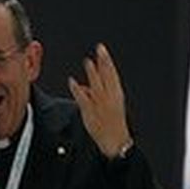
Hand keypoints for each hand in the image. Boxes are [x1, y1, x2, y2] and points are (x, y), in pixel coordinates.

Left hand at [67, 43, 132, 157]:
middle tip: (99, 48)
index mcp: (117, 95)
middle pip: (106, 76)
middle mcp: (110, 98)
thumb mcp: (109, 105)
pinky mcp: (90, 112)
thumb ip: (96, 95)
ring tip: (87, 61)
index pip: (112, 74)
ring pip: (96, 85)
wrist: (114, 140)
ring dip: (92, 72)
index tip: (103, 50)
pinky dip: (77, 90)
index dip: (107, 61)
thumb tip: (84, 86)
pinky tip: (72, 81)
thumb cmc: (113, 123)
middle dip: (103, 61)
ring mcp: (100, 104)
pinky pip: (82, 99)